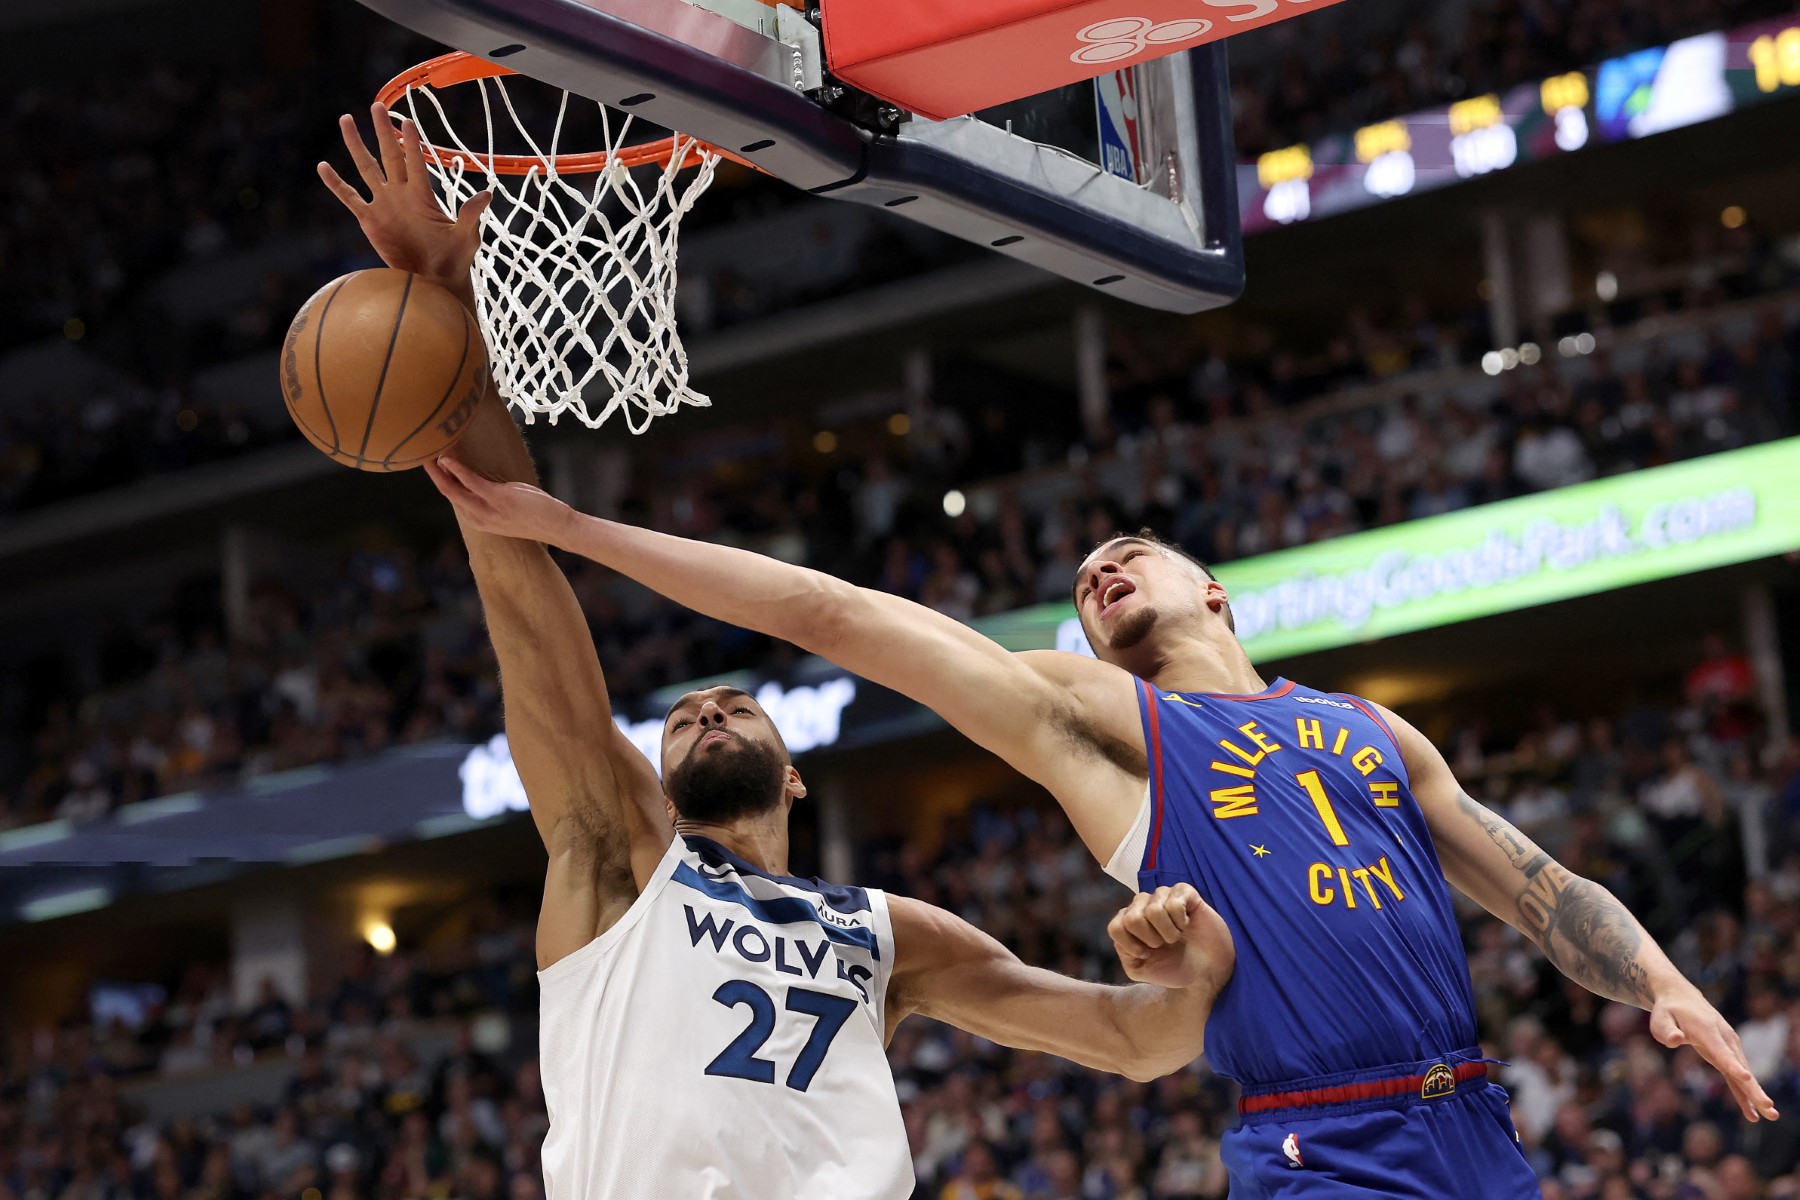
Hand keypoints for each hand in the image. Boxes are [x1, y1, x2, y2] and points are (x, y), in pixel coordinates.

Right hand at [318, 103, 491, 293]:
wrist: (434, 280)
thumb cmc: (455, 259)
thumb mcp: (466, 237)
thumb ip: (471, 215)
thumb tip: (487, 194)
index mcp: (423, 195)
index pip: (416, 161)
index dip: (412, 142)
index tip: (406, 120)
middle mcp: (401, 193)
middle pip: (389, 155)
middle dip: (383, 131)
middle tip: (377, 105)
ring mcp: (384, 204)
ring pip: (366, 168)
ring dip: (356, 145)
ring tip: (345, 120)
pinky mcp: (370, 220)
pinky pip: (349, 198)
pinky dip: (336, 184)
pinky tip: (323, 166)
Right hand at [426, 455, 578, 546]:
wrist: (557, 527)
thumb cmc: (535, 513)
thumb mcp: (507, 506)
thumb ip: (490, 496)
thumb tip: (481, 479)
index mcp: (479, 519)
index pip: (453, 496)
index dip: (440, 478)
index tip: (432, 460)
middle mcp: (479, 517)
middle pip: (448, 492)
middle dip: (433, 473)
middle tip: (421, 453)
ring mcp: (488, 510)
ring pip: (453, 489)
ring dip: (440, 469)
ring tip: (429, 450)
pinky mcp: (499, 500)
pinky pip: (472, 483)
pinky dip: (458, 470)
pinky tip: (448, 458)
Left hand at [1108, 884, 1233, 990]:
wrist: (1206, 972)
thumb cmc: (1173, 968)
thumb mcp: (1139, 969)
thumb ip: (1124, 952)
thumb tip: (1123, 929)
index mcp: (1128, 922)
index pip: (1115, 927)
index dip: (1132, 946)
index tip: (1147, 955)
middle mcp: (1142, 905)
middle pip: (1132, 918)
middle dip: (1151, 939)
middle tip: (1164, 944)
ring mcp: (1163, 895)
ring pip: (1153, 910)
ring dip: (1168, 932)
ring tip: (1177, 936)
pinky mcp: (1184, 892)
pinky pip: (1174, 903)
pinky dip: (1181, 921)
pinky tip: (1187, 924)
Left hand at [1649, 983, 1778, 1121]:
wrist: (1683, 998)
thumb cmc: (1669, 1011)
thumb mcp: (1661, 1019)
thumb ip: (1667, 1030)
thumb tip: (1675, 1039)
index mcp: (1707, 1030)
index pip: (1721, 1050)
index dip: (1732, 1064)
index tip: (1745, 1077)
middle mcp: (1724, 1038)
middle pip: (1740, 1066)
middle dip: (1753, 1088)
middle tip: (1768, 1107)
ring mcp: (1730, 1045)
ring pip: (1744, 1073)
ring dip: (1756, 1094)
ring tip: (1770, 1115)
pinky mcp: (1730, 1053)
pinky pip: (1738, 1075)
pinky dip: (1745, 1092)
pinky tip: (1753, 1111)